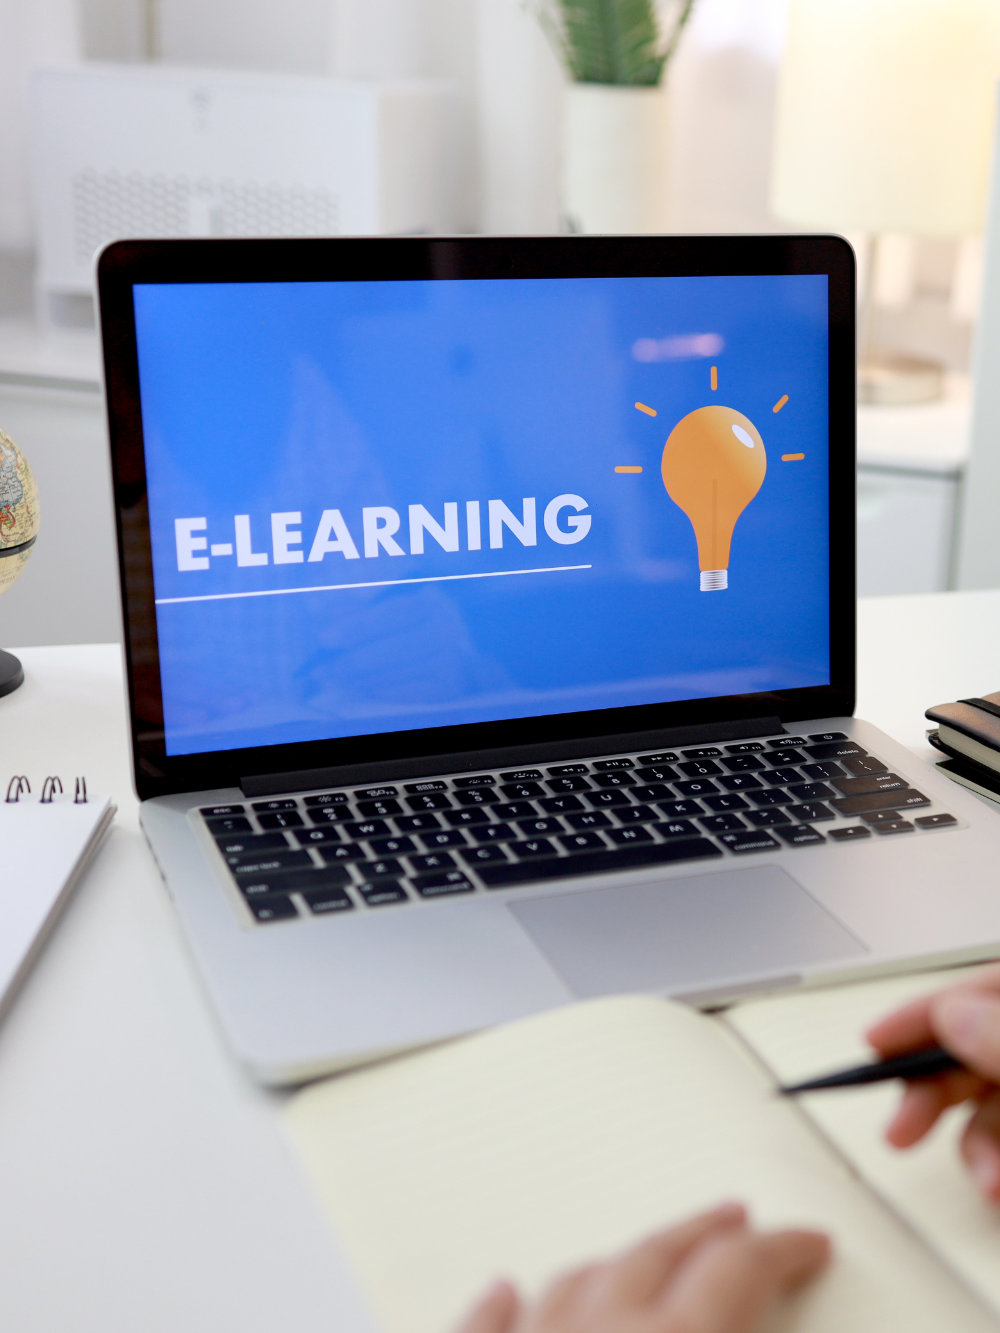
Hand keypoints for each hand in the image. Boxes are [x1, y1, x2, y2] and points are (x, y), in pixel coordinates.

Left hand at [453, 1202, 829, 1332]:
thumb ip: (744, 1332)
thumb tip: (771, 1322)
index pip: (738, 1271)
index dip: (781, 1250)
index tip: (808, 1240)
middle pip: (659, 1254)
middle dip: (704, 1231)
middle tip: (737, 1219)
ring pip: (577, 1279)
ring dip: (619, 1260)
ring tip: (641, 1252)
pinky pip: (485, 1325)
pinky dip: (501, 1305)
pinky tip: (502, 1289)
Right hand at [866, 962, 999, 1199]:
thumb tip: (952, 1017)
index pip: (979, 989)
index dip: (922, 1014)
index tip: (874, 1042)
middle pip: (972, 1051)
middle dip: (935, 1094)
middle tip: (900, 1131)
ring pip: (993, 1105)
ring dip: (978, 1147)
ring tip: (985, 1183)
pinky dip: (998, 1162)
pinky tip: (997, 1184)